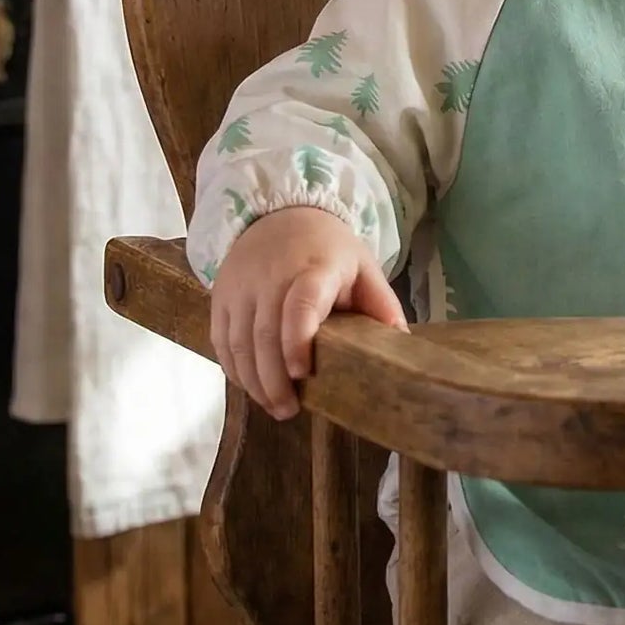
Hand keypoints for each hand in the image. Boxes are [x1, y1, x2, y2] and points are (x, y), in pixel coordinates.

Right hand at [209, 205, 407, 418]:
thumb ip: (381, 304)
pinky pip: (221, 340)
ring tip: (274, 406)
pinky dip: (234, 369)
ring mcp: (241, 286)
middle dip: (274, 379)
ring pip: (239, 342)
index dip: (298, 339)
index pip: (301, 302)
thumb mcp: (362, 266)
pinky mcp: (221, 296)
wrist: (280, 214)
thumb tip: (403, 344)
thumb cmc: (327, 249)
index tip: (303, 373)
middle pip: (265, 333)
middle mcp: (271, 276)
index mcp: (314, 267)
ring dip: (253, 381)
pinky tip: (252, 387)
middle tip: (289, 410)